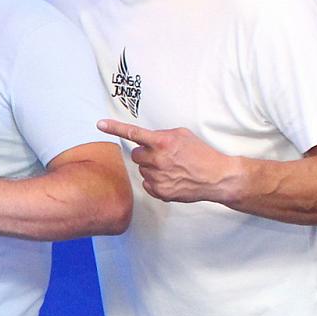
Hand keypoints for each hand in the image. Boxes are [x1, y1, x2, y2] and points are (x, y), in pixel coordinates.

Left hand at [97, 119, 235, 204]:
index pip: (133, 133)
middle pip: (136, 155)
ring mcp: (158, 177)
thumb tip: (148, 139)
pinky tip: (171, 179)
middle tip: (161, 156)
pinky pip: (147, 184)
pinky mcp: (160, 191)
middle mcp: (158, 159)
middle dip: (145, 154)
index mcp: (163, 142)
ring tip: (171, 168)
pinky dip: (155, 181)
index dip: (114, 127)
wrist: (216, 177)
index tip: (100, 124)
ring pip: (142, 170)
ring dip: (151, 168)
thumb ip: (162, 135)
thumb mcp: (183, 135)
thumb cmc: (201, 154)